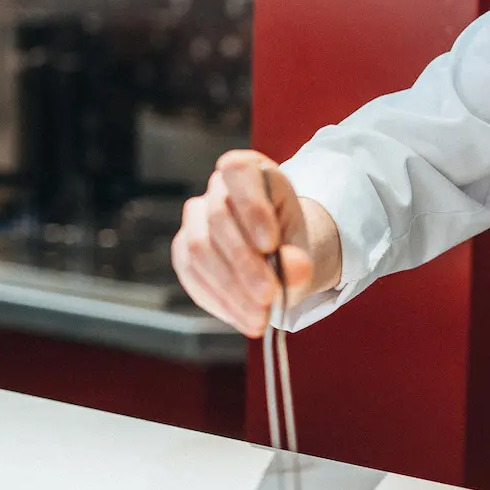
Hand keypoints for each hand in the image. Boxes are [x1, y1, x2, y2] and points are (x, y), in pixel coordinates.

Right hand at [172, 150, 314, 336]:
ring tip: (260, 315)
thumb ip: (301, 259)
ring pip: (200, 248)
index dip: (250, 206)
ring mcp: (196, 219)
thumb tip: (294, 270)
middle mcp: (218, 190)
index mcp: (252, 173)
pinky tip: (244, 317)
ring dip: (231, 287)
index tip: (271, 244)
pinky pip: (191, 274)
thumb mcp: (305, 251)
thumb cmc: (293, 246)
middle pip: (218, 218)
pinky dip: (220, 300)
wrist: (282, 262)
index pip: (239, 172)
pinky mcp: (184, 250)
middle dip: (245, 263)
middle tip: (269, 295)